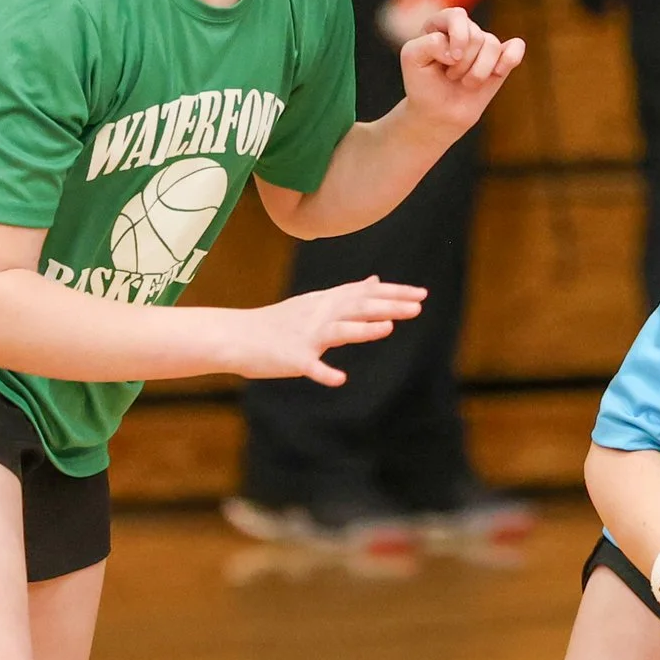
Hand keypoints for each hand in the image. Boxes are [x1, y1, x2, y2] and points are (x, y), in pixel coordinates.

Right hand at [235, 277, 425, 387]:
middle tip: (419, 306)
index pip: (365, 294)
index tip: (421, 293)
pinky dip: (324, 372)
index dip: (394, 293)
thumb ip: (348, 293)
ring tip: (389, 328)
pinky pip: (310, 366)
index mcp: (326, 302)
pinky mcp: (293, 358)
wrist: (238, 336)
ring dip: (363, 330)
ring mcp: (306, 337)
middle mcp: (319, 315)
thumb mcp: (315, 302)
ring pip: (338, 331)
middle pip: (358, 308)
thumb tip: (376, 281)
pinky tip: (340, 379)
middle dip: (389, 306)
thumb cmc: (279, 322)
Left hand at [401, 7, 524, 135]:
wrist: (437, 113)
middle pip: (476, 35)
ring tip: (465, 82)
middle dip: (464, 63)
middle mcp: (463, 30)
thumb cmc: (422, 84)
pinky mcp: (499, 59)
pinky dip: (510, 59)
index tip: (450, 60)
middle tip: (451, 76)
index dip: (458, 37)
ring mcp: (482, 45)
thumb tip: (458, 50)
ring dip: (478, 72)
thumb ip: (428, 43)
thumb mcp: (411, 59)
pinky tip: (497, 73)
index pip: (457, 16)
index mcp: (440, 24)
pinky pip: (515, 48)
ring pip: (493, 45)